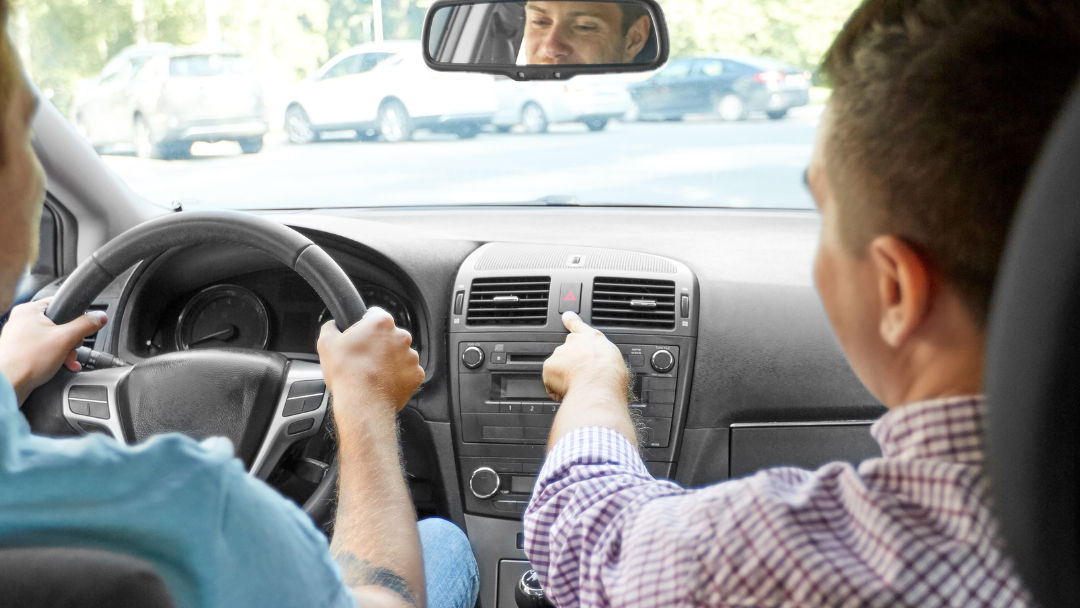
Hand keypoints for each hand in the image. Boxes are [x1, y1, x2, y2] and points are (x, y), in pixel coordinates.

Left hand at [0, 298, 107, 404]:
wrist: (8, 386)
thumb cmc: (26, 361)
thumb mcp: (65, 339)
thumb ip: (85, 325)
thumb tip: (100, 317)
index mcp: (29, 310)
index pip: (61, 303)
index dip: (76, 316)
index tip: (83, 328)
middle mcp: (22, 320)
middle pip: (59, 323)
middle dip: (71, 340)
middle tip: (72, 348)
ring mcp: (20, 336)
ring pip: (53, 338)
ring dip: (65, 350)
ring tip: (66, 361)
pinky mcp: (20, 351)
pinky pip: (44, 349)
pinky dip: (55, 356)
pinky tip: (61, 365)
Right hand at [317, 307, 424, 429]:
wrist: (363, 403)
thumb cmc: (346, 374)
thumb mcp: (326, 344)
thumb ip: (331, 327)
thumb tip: (333, 325)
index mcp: (381, 323)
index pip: (374, 314)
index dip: (364, 324)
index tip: (359, 335)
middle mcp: (401, 336)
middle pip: (389, 335)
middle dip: (378, 344)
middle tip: (363, 358)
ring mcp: (411, 356)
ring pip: (399, 353)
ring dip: (389, 360)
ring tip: (373, 372)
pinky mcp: (416, 374)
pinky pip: (407, 372)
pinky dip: (397, 376)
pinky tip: (384, 382)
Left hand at [544, 311, 628, 403]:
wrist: (598, 385)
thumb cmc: (610, 375)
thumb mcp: (614, 360)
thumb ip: (604, 357)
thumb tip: (602, 365)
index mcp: (592, 338)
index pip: (578, 325)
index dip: (571, 320)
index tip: (566, 316)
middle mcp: (573, 342)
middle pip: (567, 352)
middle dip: (571, 364)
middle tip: (582, 378)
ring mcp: (559, 354)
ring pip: (558, 368)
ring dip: (564, 377)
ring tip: (578, 386)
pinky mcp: (549, 367)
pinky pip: (550, 382)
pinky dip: (557, 389)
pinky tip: (569, 392)